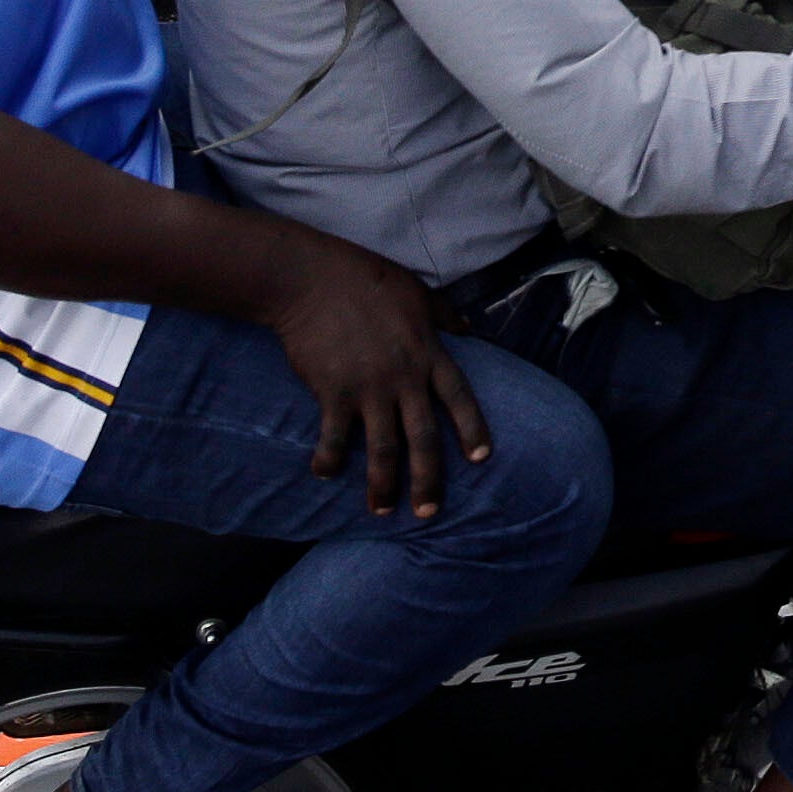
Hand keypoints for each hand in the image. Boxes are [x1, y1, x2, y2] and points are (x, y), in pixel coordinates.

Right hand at [254, 228, 495, 516]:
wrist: (311, 278)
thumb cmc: (365, 279)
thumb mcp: (416, 290)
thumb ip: (444, 313)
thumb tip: (468, 327)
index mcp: (428, 353)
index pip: (459, 398)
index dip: (472, 429)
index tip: (482, 459)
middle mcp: (403, 376)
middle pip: (423, 438)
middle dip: (428, 480)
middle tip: (429, 513)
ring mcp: (369, 387)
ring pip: (383, 448)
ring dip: (382, 484)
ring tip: (381, 510)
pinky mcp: (333, 392)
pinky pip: (335, 437)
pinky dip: (329, 459)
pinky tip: (324, 474)